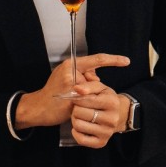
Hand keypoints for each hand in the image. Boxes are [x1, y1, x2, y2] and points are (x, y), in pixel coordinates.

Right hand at [14, 53, 129, 131]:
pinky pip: (87, 100)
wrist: (39, 107)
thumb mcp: (66, 76)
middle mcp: (71, 71)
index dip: (114, 60)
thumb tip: (97, 76)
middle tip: (75, 93)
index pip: (97, 59)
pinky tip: (69, 105)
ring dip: (86, 96)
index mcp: (71, 64)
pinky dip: (84, 104)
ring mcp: (71, 85)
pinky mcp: (72, 99)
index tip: (127, 61)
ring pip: (91, 90)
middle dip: (90, 87)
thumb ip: (83, 74)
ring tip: (69, 99)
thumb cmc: (54, 92)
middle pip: (94, 78)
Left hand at [66, 81, 131, 147]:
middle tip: (79, 107)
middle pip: (79, 113)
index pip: (84, 100)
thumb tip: (76, 89)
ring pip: (78, 125)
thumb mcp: (101, 88)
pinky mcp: (101, 142)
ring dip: (74, 119)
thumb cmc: (106, 99)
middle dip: (75, 108)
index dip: (76, 98)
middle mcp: (111, 119)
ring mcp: (107, 132)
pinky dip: (76, 133)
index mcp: (112, 103)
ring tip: (80, 116)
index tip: (77, 98)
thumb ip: (88, 85)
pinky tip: (80, 127)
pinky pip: (81, 140)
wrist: (120, 115)